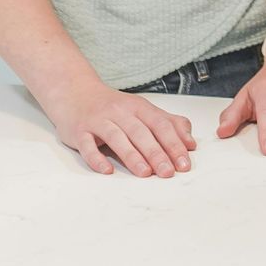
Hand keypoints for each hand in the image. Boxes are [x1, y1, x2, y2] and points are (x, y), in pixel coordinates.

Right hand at [42, 81, 195, 176]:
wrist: (75, 92)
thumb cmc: (113, 107)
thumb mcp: (142, 110)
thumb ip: (168, 124)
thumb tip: (190, 143)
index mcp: (139, 107)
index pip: (160, 125)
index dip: (174, 144)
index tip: (184, 163)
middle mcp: (120, 111)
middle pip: (141, 132)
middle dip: (157, 153)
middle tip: (168, 173)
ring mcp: (98, 120)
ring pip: (117, 137)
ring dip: (132, 156)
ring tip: (145, 173)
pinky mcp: (79, 131)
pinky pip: (87, 145)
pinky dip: (96, 158)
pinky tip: (106, 170)